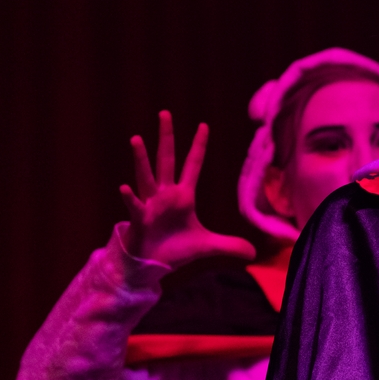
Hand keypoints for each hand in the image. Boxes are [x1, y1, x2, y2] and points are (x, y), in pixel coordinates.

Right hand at [120, 111, 255, 268]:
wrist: (153, 265)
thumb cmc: (176, 250)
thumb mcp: (208, 246)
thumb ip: (230, 246)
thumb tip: (253, 253)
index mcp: (183, 195)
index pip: (193, 164)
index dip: (198, 146)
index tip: (204, 125)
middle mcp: (165, 194)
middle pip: (166, 159)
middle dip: (167, 137)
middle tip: (165, 113)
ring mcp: (150, 204)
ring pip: (146, 176)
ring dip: (141, 159)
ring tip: (136, 139)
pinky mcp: (140, 220)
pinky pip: (135, 206)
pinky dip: (130, 198)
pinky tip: (125, 187)